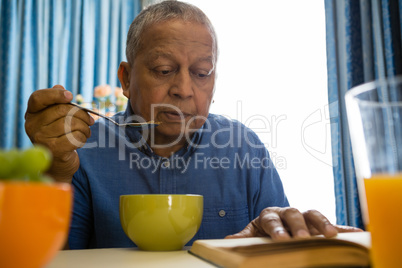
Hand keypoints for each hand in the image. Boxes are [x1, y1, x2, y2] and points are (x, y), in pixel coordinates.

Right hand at [25, 85, 94, 182]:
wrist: (58, 163)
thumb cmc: (60, 135)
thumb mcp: (56, 118)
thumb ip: (58, 102)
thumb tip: (59, 87)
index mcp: (32, 113)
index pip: (37, 97)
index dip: (55, 94)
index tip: (70, 96)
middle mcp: (32, 125)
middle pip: (62, 109)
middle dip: (82, 114)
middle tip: (90, 120)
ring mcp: (41, 138)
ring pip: (71, 123)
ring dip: (85, 127)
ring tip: (86, 131)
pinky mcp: (54, 150)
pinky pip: (75, 136)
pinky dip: (83, 137)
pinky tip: (81, 140)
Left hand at [225, 207, 361, 240]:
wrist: (276, 226)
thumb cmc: (263, 231)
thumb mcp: (252, 233)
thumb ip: (243, 237)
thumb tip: (226, 240)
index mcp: (269, 215)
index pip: (272, 220)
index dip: (277, 229)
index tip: (281, 239)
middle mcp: (288, 212)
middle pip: (294, 214)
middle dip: (299, 226)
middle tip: (304, 238)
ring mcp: (304, 217)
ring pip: (314, 214)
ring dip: (323, 223)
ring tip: (332, 235)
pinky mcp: (318, 224)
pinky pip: (333, 223)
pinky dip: (344, 228)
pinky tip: (356, 233)